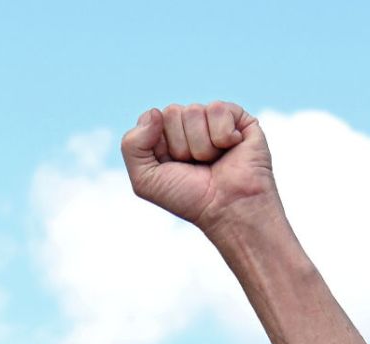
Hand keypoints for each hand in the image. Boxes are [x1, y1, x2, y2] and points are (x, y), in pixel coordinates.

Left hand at [120, 101, 277, 234]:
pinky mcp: (237, 117)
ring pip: (194, 111)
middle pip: (172, 113)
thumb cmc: (189, 198)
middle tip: (196, 166)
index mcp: (165, 136)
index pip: (151, 119)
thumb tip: (154, 113)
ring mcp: (212, 120)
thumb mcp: (145, 180)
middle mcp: (188, 125)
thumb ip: (132, 146)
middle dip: (182, 146)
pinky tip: (230, 148)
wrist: (228, 209)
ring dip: (202, 146)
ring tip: (213, 161)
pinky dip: (222, 135)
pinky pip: (218, 109)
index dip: (160, 146)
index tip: (173, 167)